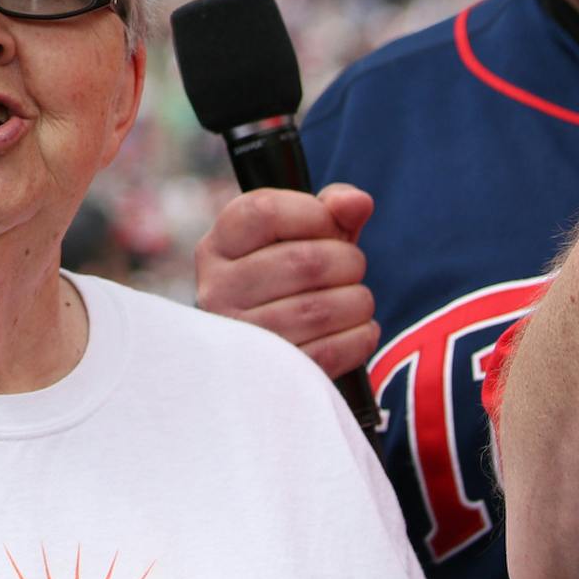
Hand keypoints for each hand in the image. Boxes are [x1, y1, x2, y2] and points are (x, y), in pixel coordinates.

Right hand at [194, 183, 377, 379]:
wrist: (268, 357)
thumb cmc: (287, 282)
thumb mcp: (302, 238)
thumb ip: (331, 210)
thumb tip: (357, 202)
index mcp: (218, 247)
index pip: (265, 211)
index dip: (314, 214)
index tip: (330, 226)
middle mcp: (217, 289)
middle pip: (305, 261)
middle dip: (348, 261)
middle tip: (351, 269)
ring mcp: (240, 336)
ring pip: (323, 309)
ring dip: (358, 301)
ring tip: (354, 301)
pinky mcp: (270, 376)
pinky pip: (332, 351)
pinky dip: (360, 337)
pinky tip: (356, 330)